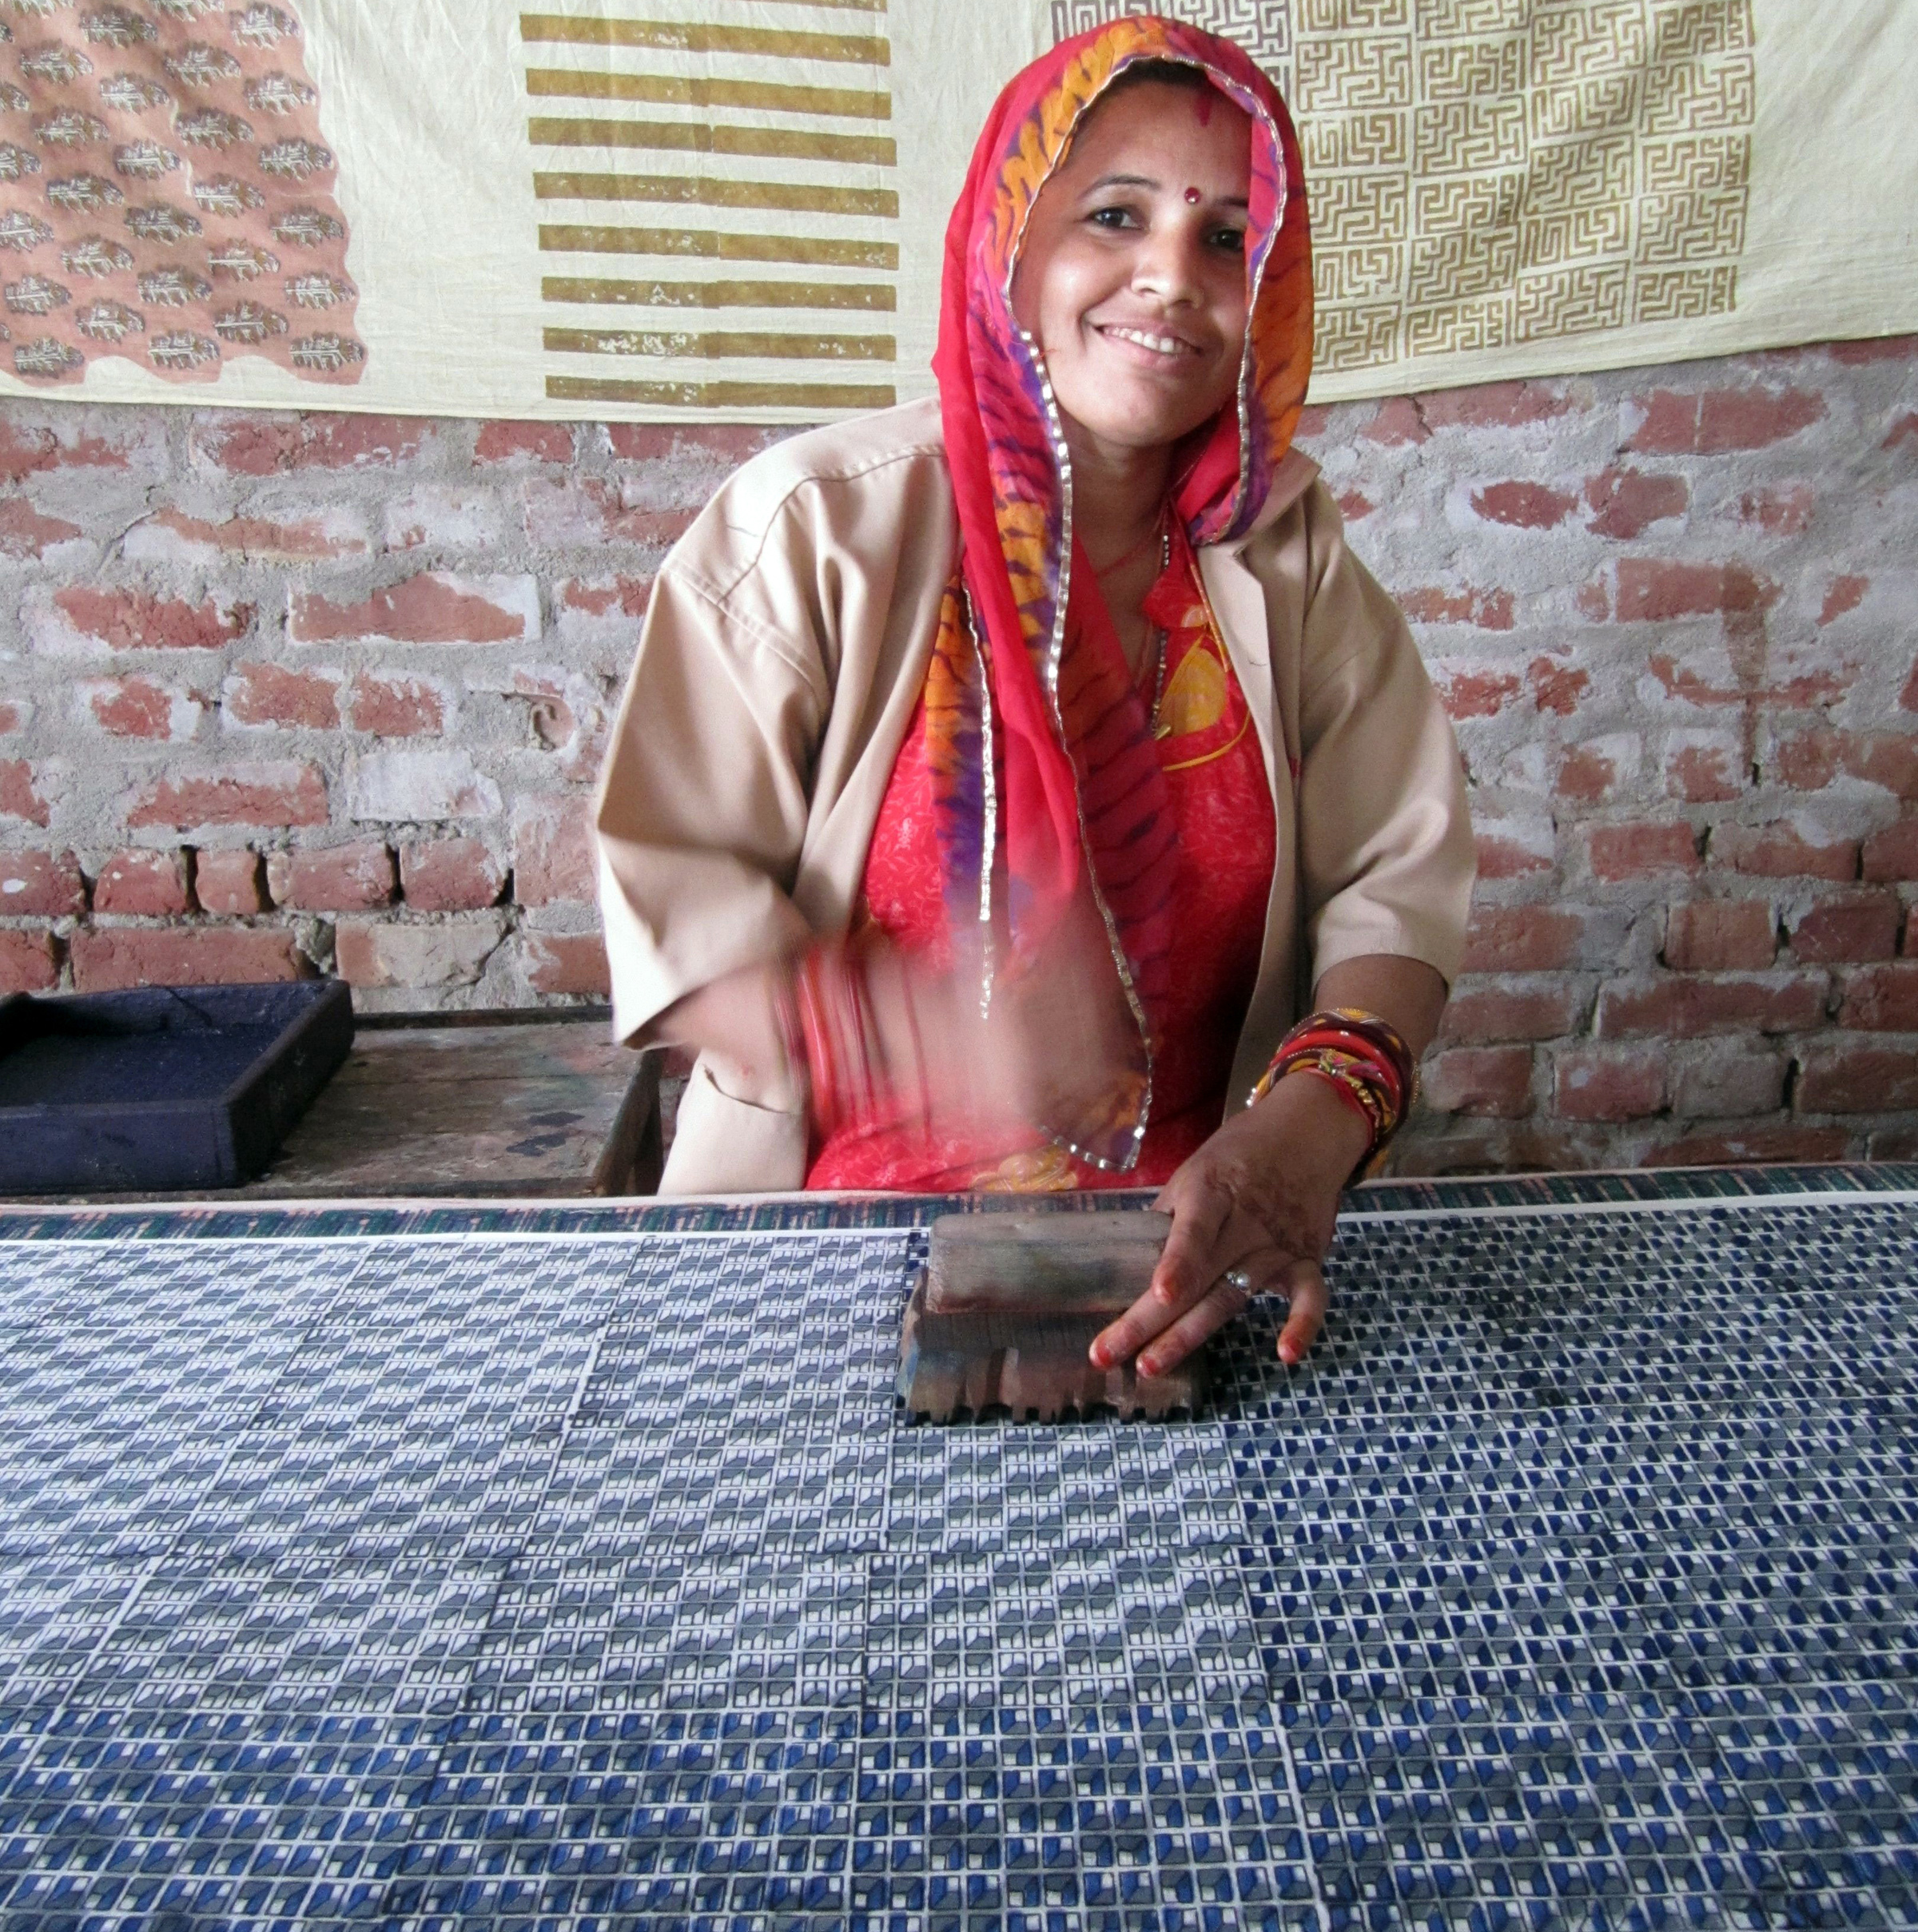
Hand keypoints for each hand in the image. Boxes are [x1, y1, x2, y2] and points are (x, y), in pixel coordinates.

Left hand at [1088, 1068, 1370, 1376]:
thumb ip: (1169, 1220)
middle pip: (1198, 1279)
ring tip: (1152, 1365)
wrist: (1306, 1133)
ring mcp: (1277, 1244)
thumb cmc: (1236, 1157)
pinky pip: (1310, 1296)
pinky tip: (1287, 1355)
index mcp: (1210, 1193)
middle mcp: (1245, 1222)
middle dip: (1153, 1320)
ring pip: (1234, 1297)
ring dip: (1193, 1335)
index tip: (1159, 1295)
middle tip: (1110, 1353)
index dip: (1177, 1264)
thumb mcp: (1193, 1173)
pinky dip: (1303, 1324)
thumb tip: (1130, 1263)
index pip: (1193, 1232)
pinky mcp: (1306, 1259)